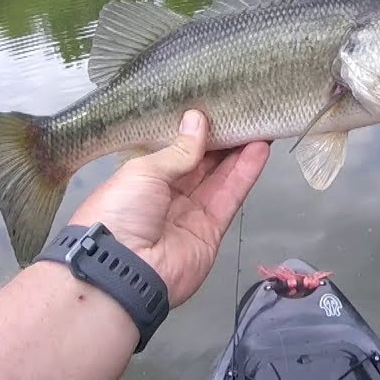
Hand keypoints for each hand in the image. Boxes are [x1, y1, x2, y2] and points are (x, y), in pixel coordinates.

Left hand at [69, 110, 268, 307]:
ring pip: (219, 177)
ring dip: (238, 152)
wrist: (123, 271)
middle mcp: (167, 196)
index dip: (194, 132)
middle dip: (220, 140)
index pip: (174, 151)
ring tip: (257, 124)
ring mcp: (190, 214)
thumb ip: (178, 150)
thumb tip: (197, 120)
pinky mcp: (211, 231)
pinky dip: (245, 173)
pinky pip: (230, 197)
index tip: (214, 108)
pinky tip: (259, 149)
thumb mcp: (143, 172)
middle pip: (201, 164)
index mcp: (142, 180)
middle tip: (241, 112)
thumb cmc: (120, 213)